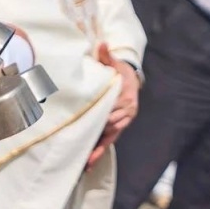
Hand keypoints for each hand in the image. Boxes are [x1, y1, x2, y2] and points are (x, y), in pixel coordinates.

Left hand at [89, 43, 139, 167]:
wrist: (132, 79)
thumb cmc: (119, 71)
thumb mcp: (114, 63)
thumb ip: (106, 55)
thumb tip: (103, 44)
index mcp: (124, 96)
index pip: (110, 108)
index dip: (99, 116)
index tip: (87, 124)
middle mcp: (126, 111)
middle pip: (108, 124)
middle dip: (94, 134)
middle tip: (77, 144)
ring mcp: (123, 121)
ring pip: (108, 136)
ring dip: (95, 148)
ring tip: (82, 162)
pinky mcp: (119, 128)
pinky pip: (109, 142)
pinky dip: (98, 152)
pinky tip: (88, 164)